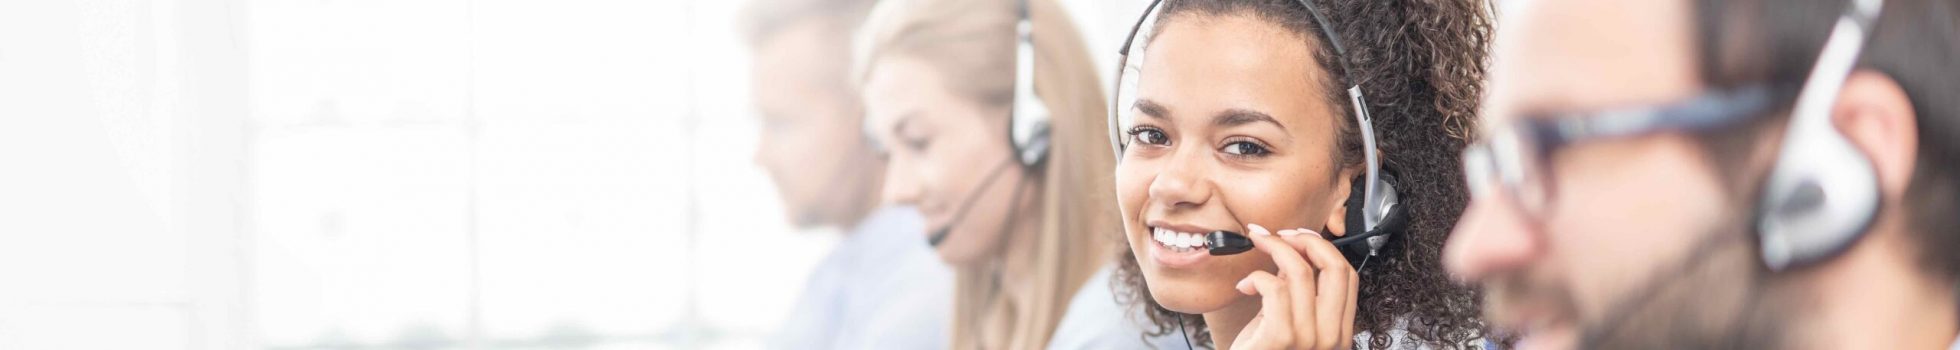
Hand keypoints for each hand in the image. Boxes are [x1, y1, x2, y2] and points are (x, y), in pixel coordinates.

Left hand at [1229, 224, 1359, 349]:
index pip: (1347, 275)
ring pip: (1300, 272)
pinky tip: (1244, 286)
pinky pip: (1274, 288)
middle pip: (1334, 267)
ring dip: (1273, 248)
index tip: (1299, 237)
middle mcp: (1331, 337)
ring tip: (1255, 250)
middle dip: (1305, 240)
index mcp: (1339, 333)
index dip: (1324, 247)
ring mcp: (1309, 340)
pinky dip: (1256, 277)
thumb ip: (1297, 296)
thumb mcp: (1287, 325)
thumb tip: (1292, 256)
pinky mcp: (1281, 339)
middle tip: (1277, 234)